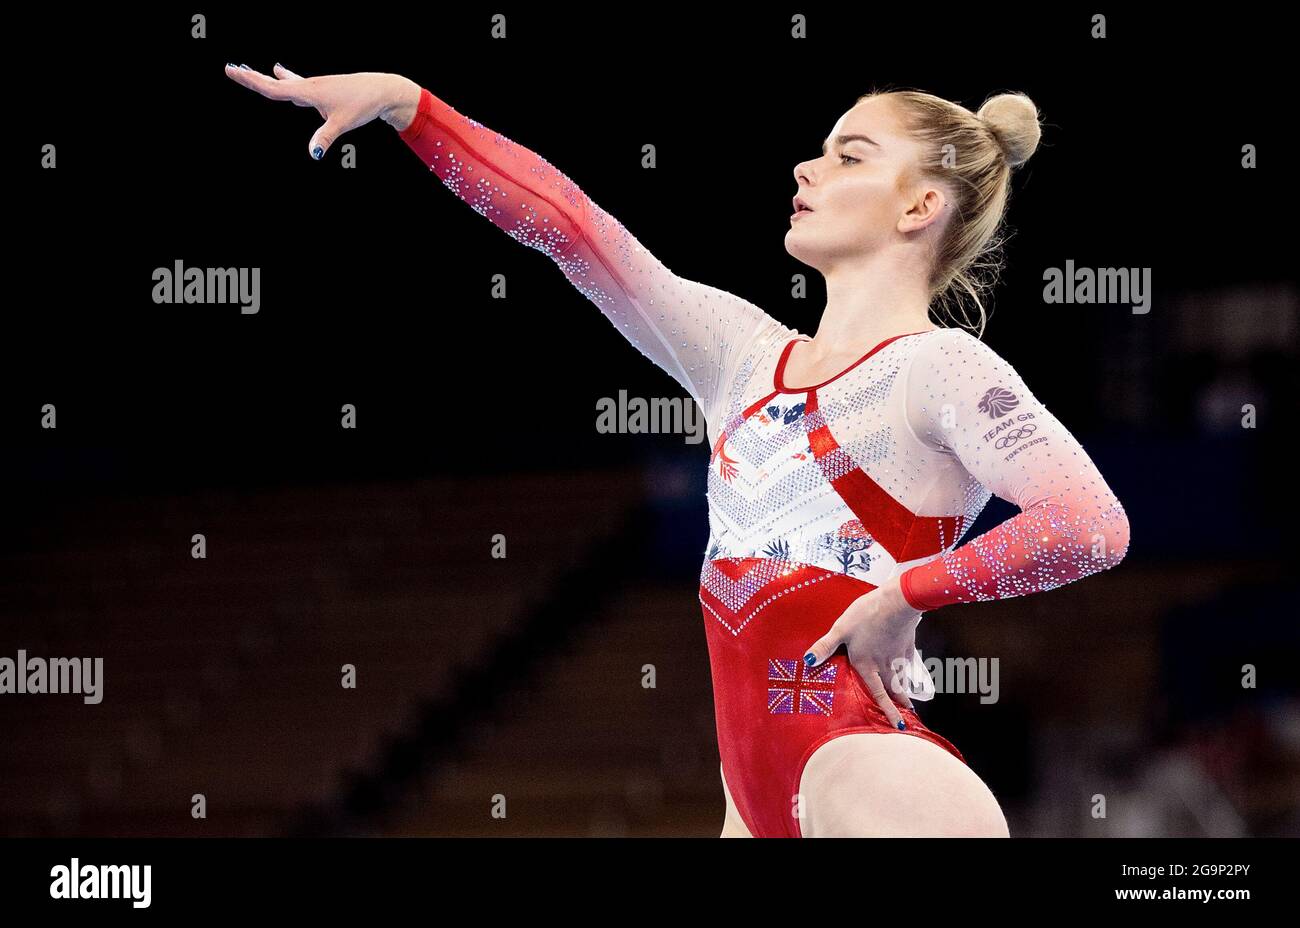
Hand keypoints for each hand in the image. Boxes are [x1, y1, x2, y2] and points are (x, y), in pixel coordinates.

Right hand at [223, 63, 420, 158]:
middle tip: (232, 68)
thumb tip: (313, 153)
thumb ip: (325, 137)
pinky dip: (287, 80)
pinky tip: (283, 74)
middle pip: (276, 83)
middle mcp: (310, 86)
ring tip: (254, 71)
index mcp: (308, 91)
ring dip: (269, 77)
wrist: (382, 90)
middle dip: (254, 77)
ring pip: (287, 82)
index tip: (231, 69)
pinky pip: (300, 85)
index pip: (272, 88)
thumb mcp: (343, 123)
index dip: (250, 81)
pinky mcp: (325, 90)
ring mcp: (317, 87)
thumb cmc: (363, 103)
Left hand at [802, 574, 923, 729]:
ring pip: (902, 678)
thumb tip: (808, 661)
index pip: (878, 695)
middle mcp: (885, 666)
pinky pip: (908, 663)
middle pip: (894, 690)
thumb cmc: (866, 616)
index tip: (899, 726)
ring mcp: (899, 656)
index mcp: (867, 666)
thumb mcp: (841, 629)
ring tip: (907, 699)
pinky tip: (907, 670)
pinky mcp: (908, 644)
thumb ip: (825, 647)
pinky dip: (908, 671)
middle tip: (906, 716)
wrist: (897, 602)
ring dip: (904, 691)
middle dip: (899, 705)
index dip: (889, 712)